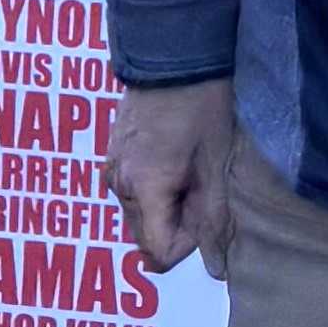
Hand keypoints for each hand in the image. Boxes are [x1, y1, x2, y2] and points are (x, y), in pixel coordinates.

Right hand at [107, 78, 239, 278]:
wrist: (172, 56)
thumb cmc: (201, 110)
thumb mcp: (215, 165)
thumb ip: (213, 219)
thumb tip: (216, 270)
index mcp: (144, 190)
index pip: (157, 252)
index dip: (187, 244)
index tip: (205, 208)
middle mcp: (119, 186)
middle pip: (144, 237)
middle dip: (175, 225)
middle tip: (200, 186)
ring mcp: (111, 169)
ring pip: (138, 215)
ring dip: (164, 207)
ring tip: (188, 169)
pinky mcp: (112, 155)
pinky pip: (130, 192)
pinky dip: (152, 190)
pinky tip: (172, 159)